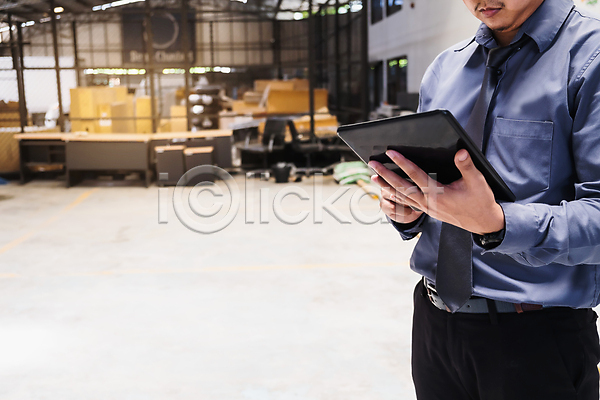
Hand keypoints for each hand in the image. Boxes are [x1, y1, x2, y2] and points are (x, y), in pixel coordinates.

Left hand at [368, 149, 504, 234]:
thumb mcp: (477, 182)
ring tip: (373, 176)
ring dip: (387, 186)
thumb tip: (460, 152)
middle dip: (386, 174)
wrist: (483, 223)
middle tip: (372, 163)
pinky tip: (387, 190)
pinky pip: (407, 203)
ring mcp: (426, 208)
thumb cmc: (480, 201)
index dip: (403, 162)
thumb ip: (467, 166)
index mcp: (438, 194)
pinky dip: (395, 196)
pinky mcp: (427, 211)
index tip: (391, 152)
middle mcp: (428, 203)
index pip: (416, 175)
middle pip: (402, 187)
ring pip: (402, 196)